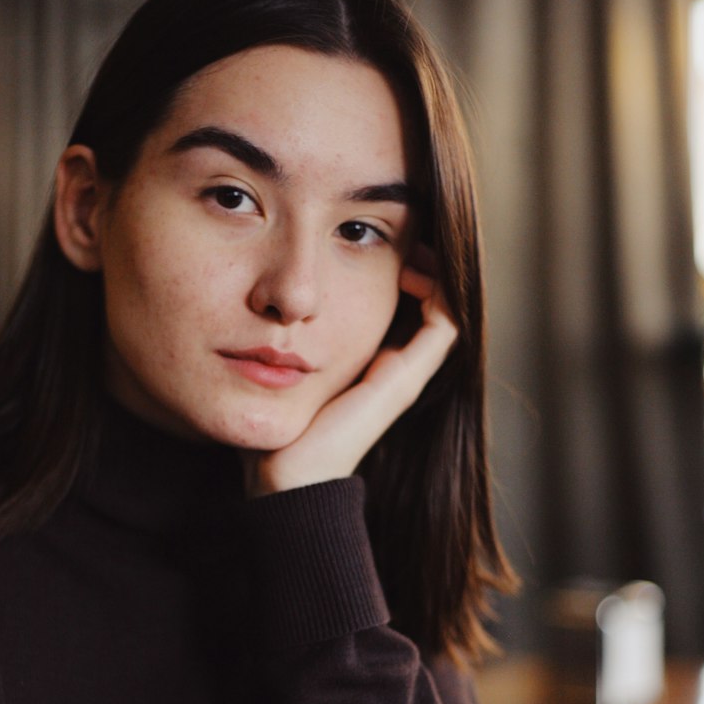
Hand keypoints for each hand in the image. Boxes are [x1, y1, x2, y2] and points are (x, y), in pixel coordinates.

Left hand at [243, 250, 457, 497]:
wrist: (284, 473)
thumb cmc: (270, 424)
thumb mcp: (272, 364)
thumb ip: (277, 337)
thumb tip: (259, 299)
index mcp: (365, 362)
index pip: (397, 304)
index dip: (394, 265)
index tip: (369, 237)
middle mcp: (391, 366)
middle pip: (425, 302)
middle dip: (415, 259)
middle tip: (399, 230)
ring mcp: (402, 373)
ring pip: (443, 307)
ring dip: (434, 269)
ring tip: (413, 242)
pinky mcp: (404, 380)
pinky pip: (443, 324)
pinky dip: (438, 290)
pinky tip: (411, 266)